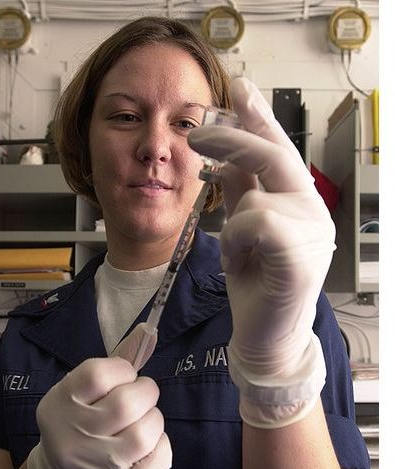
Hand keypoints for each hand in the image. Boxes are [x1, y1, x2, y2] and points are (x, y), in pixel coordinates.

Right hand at [27, 324, 171, 468]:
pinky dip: (162, 450)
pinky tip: (150, 445)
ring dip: (153, 420)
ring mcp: (94, 468)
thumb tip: (149, 330)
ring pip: (143, 435)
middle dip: (146, 392)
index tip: (124, 375)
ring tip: (143, 421)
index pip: (98, 373)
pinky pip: (154, 468)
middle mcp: (72, 436)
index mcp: (61, 402)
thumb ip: (117, 360)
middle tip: (141, 396)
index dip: (123, 369)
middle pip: (126, 404)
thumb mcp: (84, 387)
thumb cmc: (81, 418)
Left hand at [188, 78, 334, 427]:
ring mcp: (313, 233)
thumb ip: (240, 193)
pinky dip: (237, 240)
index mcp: (300, 203)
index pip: (279, 151)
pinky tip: (241, 261)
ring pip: (257, 194)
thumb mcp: (241, 232)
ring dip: (234, 223)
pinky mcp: (301, 257)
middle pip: (273, 156)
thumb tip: (226, 157)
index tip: (241, 89)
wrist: (264, 335)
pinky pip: (255, 222)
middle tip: (197, 130)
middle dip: (232, 138)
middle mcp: (314, 211)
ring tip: (237, 254)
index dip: (259, 119)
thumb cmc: (254, 285)